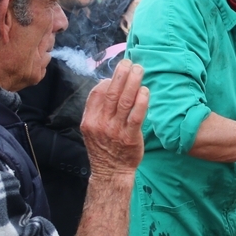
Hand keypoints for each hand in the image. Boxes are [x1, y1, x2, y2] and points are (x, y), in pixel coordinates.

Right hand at [80, 59, 148, 179]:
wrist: (111, 172)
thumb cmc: (104, 148)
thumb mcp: (92, 129)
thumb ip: (97, 109)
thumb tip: (108, 86)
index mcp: (89, 119)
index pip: (97, 93)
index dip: (108, 80)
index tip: (118, 74)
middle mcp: (101, 123)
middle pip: (111, 93)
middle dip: (121, 74)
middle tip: (130, 62)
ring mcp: (115, 130)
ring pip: (124, 101)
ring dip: (133, 82)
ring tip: (139, 70)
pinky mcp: (130, 137)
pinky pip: (136, 116)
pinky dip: (141, 101)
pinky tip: (145, 91)